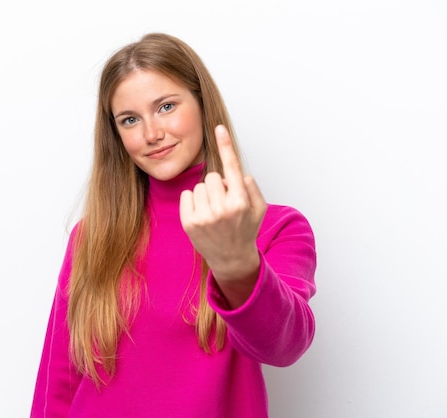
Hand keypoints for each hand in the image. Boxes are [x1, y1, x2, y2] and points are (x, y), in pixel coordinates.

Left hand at [179, 125, 266, 307]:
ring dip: (206, 194)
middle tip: (224, 204)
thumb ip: (251, 187)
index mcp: (240, 202)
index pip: (232, 167)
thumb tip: (238, 172)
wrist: (231, 259)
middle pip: (212, 177)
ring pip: (199, 186)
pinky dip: (193, 202)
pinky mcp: (189, 222)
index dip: (225, 145)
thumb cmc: (245, 230)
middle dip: (218, 186)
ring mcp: (203, 217)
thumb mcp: (259, 208)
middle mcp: (222, 209)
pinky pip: (187, 195)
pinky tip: (202, 216)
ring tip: (214, 212)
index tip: (218, 128)